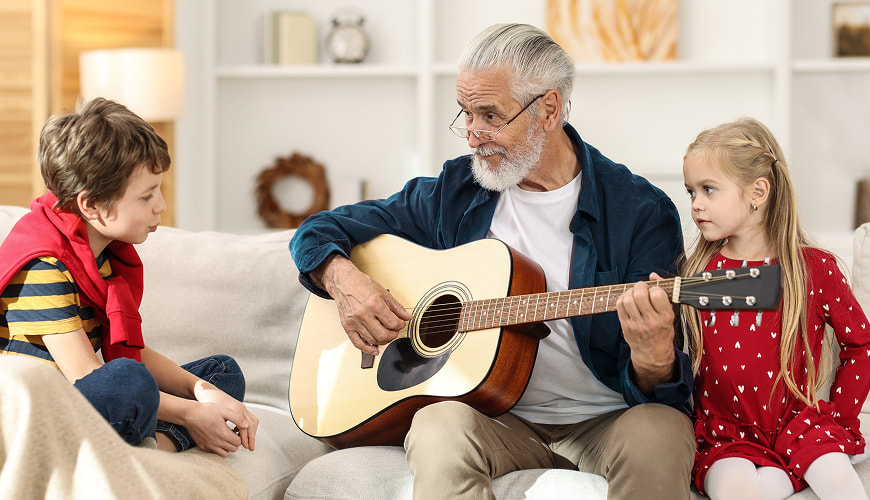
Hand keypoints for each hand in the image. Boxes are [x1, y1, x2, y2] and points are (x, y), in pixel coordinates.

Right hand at [187, 382, 258, 455]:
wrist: (189, 414)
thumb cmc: (208, 410)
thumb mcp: (224, 411)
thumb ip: (237, 418)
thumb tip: (247, 426)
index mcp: (223, 434)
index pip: (238, 442)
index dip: (239, 436)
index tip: (236, 430)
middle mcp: (216, 443)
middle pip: (233, 449)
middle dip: (235, 441)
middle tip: (231, 433)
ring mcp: (209, 446)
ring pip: (225, 453)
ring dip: (227, 446)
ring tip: (225, 436)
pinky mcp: (203, 447)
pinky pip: (215, 452)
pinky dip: (218, 448)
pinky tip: (217, 438)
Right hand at [319, 255, 411, 354]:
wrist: (343, 282)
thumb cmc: (361, 284)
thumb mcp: (383, 292)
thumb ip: (396, 307)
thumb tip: (407, 316)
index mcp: (374, 304)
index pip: (392, 322)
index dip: (400, 325)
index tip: (401, 323)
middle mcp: (363, 314)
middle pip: (383, 334)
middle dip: (393, 334)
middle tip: (395, 330)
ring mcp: (354, 321)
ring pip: (373, 340)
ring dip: (383, 341)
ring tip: (386, 335)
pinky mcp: (347, 326)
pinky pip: (357, 343)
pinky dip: (367, 349)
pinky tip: (375, 349)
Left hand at [616, 273, 676, 391]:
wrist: (653, 354)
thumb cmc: (663, 331)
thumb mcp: (669, 314)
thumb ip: (663, 293)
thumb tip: (653, 275)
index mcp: (665, 318)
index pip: (657, 294)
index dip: (654, 288)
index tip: (654, 291)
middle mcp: (651, 322)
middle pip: (639, 295)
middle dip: (640, 286)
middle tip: (642, 288)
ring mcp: (636, 325)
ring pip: (627, 299)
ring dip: (630, 292)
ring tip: (634, 294)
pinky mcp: (625, 326)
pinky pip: (619, 306)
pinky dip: (622, 298)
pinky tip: (628, 300)